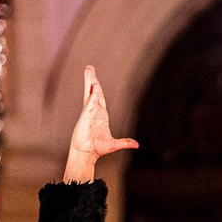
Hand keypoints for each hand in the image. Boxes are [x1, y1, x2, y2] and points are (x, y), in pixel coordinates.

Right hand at [64, 65, 136, 182]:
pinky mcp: (85, 116)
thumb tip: (136, 144)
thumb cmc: (97, 148)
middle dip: (92, 79)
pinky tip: (93, 86)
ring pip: (89, 93)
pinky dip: (92, 95)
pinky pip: (89, 103)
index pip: (99, 98)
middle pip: (93, 91)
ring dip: (89, 81)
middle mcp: (94, 111)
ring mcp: (89, 113)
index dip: (98, 88)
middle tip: (89, 68)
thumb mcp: (114, 144)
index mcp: (100, 115)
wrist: (87, 153)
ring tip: (88, 70)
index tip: (95, 79)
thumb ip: (125, 142)